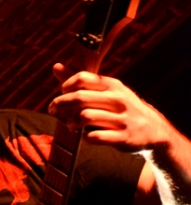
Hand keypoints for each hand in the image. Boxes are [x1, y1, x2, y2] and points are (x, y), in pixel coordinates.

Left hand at [48, 63, 171, 150]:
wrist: (153, 131)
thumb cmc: (122, 109)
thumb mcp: (107, 91)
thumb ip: (81, 82)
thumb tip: (56, 66)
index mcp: (113, 86)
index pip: (83, 79)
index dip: (66, 86)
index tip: (61, 93)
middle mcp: (118, 100)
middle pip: (80, 98)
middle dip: (60, 104)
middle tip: (52, 110)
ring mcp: (121, 119)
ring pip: (85, 117)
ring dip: (71, 122)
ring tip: (70, 126)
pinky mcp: (122, 138)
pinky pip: (95, 137)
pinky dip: (85, 137)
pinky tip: (85, 136)